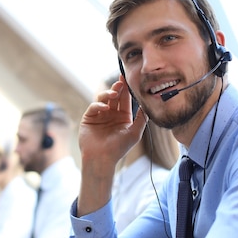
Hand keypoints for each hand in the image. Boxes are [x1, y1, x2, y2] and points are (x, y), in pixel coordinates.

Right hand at [77, 77, 147, 215]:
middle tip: (122, 80)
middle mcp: (111, 114)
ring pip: (103, 98)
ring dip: (108, 94)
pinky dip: (98, 105)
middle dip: (118, 87)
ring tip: (114, 94)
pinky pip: (94, 106)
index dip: (127, 89)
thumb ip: (142, 118)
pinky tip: (105, 108)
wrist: (102, 159)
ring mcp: (100, 115)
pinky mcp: (89, 118)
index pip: (125, 99)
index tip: (129, 78)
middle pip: (115, 96)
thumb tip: (148, 104)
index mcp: (123, 116)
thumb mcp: (135, 133)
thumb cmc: (119, 148)